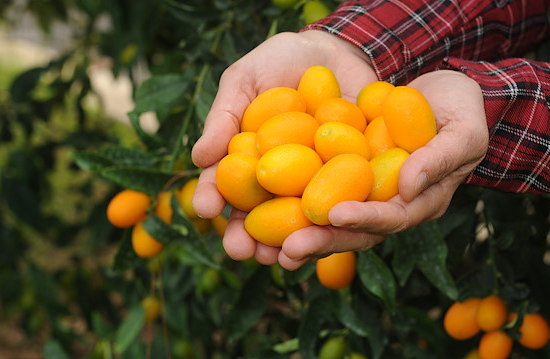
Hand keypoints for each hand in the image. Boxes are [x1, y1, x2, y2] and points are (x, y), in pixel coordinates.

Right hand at [190, 30, 377, 263]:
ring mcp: (312, 184)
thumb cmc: (281, 62)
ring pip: (298, 222)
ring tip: (281, 257)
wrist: (339, 52)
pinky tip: (330, 235)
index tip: (204, 209)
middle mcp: (275, 180)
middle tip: (240, 250)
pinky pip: (344, 207)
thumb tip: (198, 159)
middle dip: (246, 237)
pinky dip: (337, 225)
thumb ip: (224, 115)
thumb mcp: (247, 79)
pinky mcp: (351, 183)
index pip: (223, 183)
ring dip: (289, 244)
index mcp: (244, 159)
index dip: (211, 197)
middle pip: (257, 215)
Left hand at [275, 70, 487, 269]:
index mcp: (422, 201)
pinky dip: (294, 203)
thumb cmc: (462, 109)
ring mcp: (368, 193)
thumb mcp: (463, 129)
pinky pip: (320, 193)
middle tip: (289, 251)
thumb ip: (440, 158)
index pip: (392, 218)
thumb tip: (407, 187)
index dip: (364, 220)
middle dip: (323, 242)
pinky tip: (261, 208)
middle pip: (356, 232)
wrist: (442, 94)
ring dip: (303, 235)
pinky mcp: (348, 177)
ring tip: (269, 249)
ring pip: (333, 221)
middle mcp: (391, 205)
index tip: (335, 216)